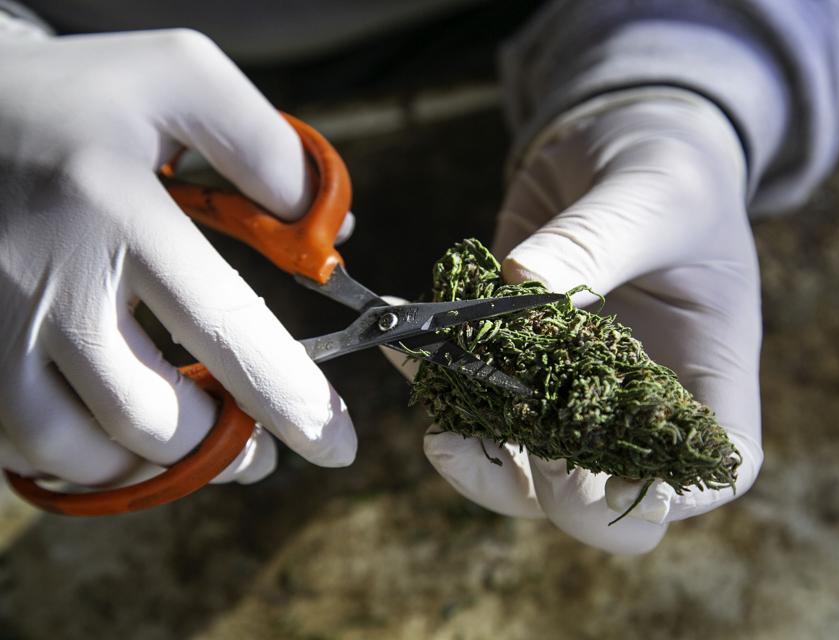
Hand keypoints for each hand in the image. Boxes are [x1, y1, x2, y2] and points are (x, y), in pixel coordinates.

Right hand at [0, 29, 355, 487]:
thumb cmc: (76, 93)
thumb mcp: (180, 77)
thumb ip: (268, 151)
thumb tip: (326, 243)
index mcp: (116, 209)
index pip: (227, 329)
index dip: (291, 399)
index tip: (340, 446)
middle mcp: (45, 278)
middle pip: (148, 416)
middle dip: (219, 447)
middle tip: (258, 447)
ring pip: (77, 452)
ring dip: (152, 465)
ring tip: (196, 443)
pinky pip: (20, 445)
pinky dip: (81, 458)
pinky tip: (115, 432)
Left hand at [407, 88, 762, 553]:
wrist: (615, 147)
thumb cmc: (667, 170)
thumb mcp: (652, 195)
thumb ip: (596, 240)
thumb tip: (521, 280)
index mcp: (707, 375)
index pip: (713, 472)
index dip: (663, 495)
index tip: (601, 468)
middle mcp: (639, 404)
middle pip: (606, 501)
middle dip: (555, 489)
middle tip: (512, 424)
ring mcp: (574, 395)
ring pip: (527, 477)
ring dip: (475, 453)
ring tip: (434, 387)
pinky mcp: (517, 367)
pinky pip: (476, 406)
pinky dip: (437, 386)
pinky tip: (406, 346)